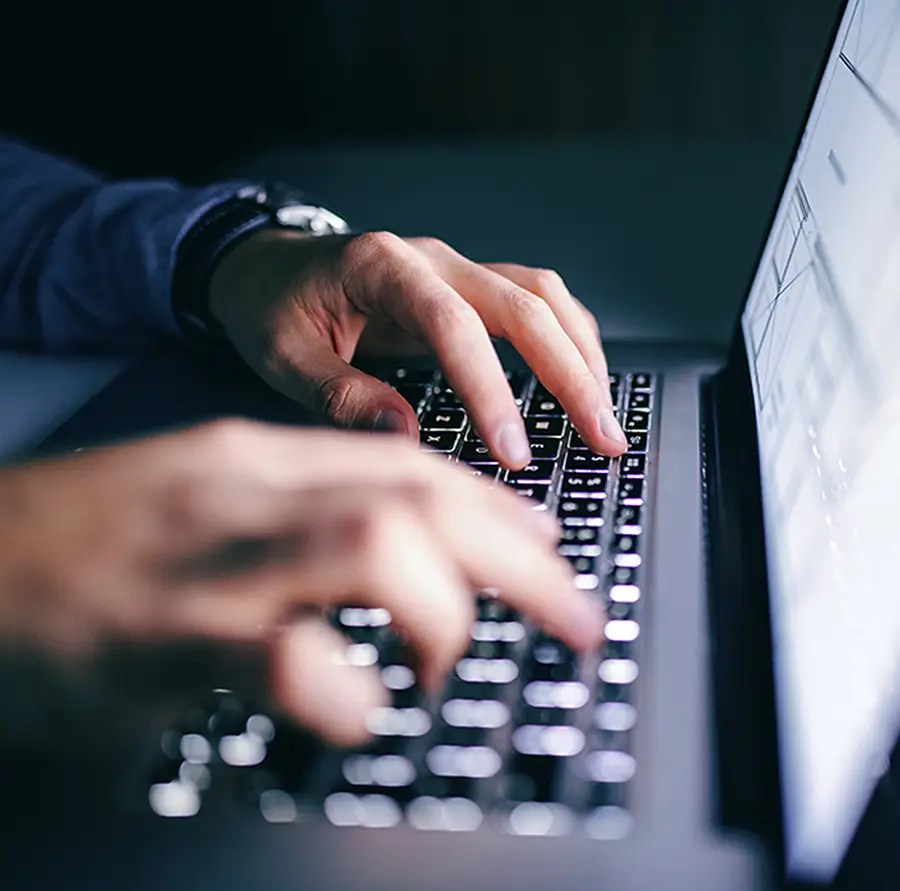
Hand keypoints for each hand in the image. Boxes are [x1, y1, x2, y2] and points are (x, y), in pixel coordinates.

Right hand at [0, 420, 603, 749]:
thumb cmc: (88, 540)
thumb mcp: (203, 498)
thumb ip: (298, 508)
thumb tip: (404, 542)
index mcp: (257, 460)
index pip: (410, 466)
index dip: (496, 509)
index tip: (545, 545)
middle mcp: (247, 494)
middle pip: (420, 501)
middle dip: (518, 559)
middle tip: (574, 615)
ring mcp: (210, 561)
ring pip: (375, 548)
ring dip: (444, 613)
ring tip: (445, 665)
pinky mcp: (165, 639)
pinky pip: (287, 657)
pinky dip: (344, 691)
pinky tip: (359, 710)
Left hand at [208, 230, 626, 468]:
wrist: (267, 265)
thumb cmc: (270, 306)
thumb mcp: (282, 355)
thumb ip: (341, 394)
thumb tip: (406, 438)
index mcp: (382, 268)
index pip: (455, 326)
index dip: (491, 389)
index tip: (513, 451)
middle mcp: (432, 260)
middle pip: (524, 304)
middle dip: (571, 374)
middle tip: (602, 438)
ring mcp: (454, 269)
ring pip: (542, 297)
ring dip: (581, 355)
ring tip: (604, 417)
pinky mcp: (465, 288)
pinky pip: (532, 304)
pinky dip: (565, 340)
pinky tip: (580, 379)